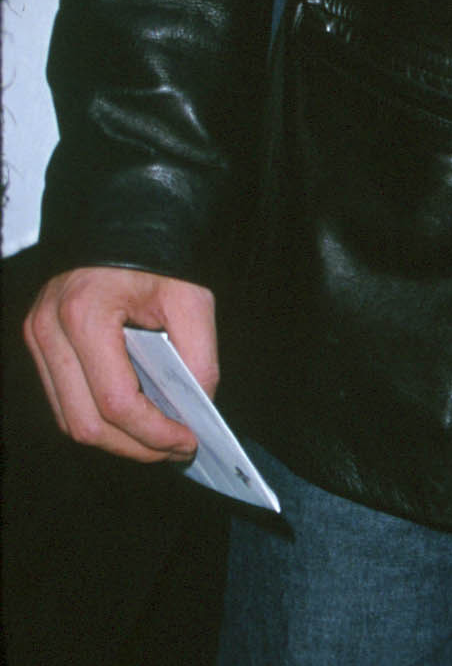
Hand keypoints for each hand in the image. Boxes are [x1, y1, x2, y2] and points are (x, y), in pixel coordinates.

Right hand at [24, 266, 218, 462]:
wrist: (125, 217)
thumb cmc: (158, 252)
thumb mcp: (191, 298)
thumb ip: (199, 356)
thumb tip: (197, 409)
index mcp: (85, 313)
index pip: (116, 401)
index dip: (153, 432)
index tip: (187, 440)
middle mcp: (50, 328)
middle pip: (86, 422)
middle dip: (135, 446)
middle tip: (176, 448)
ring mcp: (36, 336)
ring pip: (69, 419)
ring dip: (115, 439)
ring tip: (158, 438)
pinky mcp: (37, 340)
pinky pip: (63, 399)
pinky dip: (98, 417)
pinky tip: (133, 416)